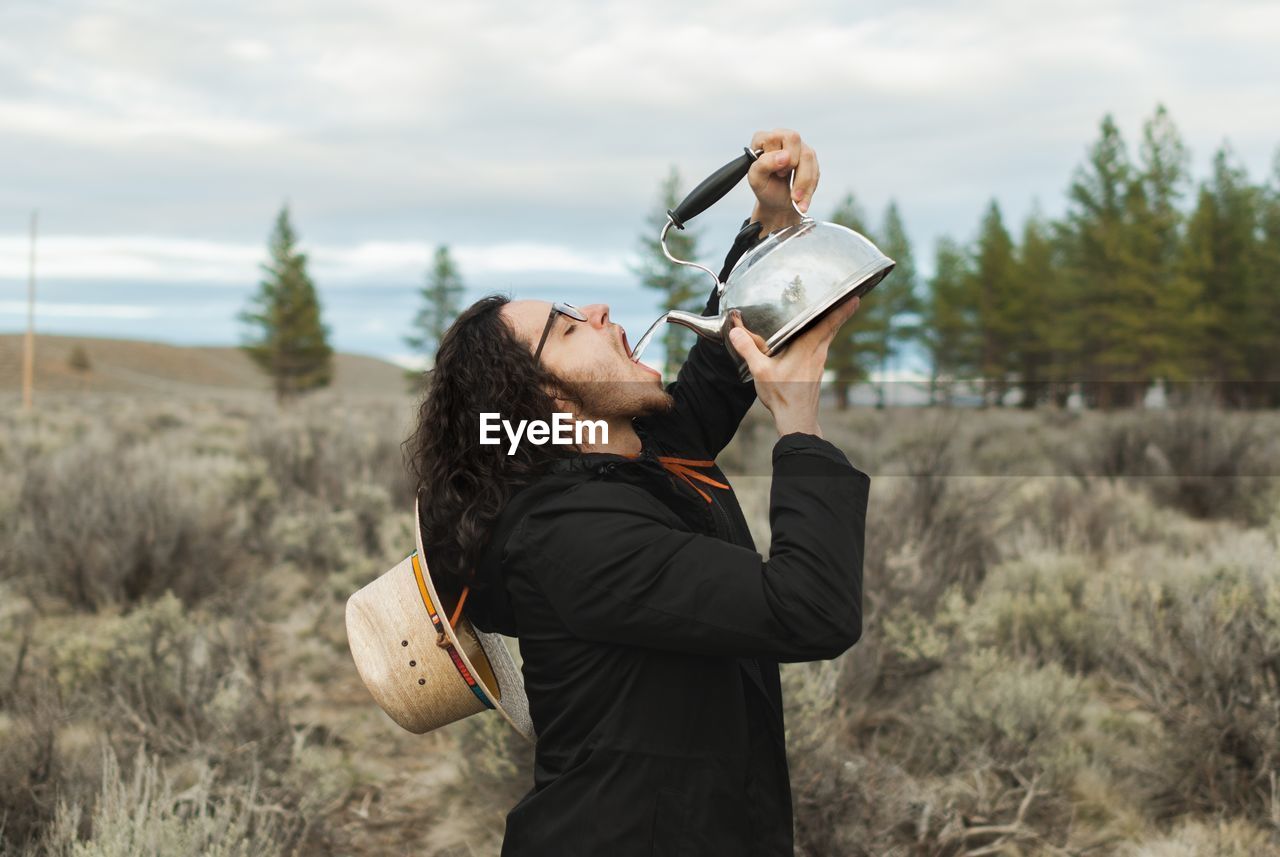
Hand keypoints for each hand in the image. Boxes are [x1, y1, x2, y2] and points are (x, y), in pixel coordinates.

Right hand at [727, 294, 861, 437]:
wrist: (797, 419)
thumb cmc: (782, 395)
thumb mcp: (760, 371)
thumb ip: (748, 349)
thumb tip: (735, 332)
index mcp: (807, 347)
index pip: (829, 323)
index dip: (843, 309)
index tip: (855, 298)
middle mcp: (818, 353)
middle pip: (832, 328)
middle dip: (841, 313)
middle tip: (849, 298)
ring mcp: (819, 363)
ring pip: (828, 338)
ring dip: (831, 325)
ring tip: (831, 313)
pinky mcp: (817, 371)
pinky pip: (822, 348)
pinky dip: (823, 338)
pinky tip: (813, 340)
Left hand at [747, 128, 818, 232]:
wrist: (778, 202)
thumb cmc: (765, 188)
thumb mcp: (756, 179)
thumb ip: (764, 164)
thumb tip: (785, 156)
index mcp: (763, 139)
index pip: (773, 137)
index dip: (776, 156)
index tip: (776, 172)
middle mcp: (781, 137)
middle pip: (794, 139)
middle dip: (791, 164)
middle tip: (782, 176)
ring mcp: (798, 146)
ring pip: (808, 155)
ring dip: (803, 181)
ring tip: (795, 197)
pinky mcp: (809, 157)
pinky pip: (815, 168)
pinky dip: (809, 187)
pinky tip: (802, 199)